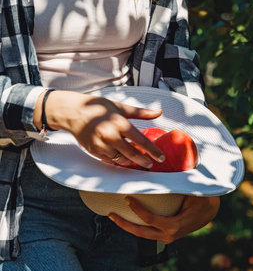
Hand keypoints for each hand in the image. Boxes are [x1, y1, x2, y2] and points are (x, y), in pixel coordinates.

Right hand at [33, 90, 164, 167]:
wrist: (74, 112)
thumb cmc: (98, 108)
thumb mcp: (120, 107)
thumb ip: (140, 112)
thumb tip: (158, 113)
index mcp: (119, 123)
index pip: (141, 141)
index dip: (153, 151)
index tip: (160, 157)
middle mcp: (111, 135)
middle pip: (132, 154)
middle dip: (144, 161)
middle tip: (151, 164)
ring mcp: (101, 145)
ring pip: (121, 160)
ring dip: (131, 162)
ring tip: (138, 161)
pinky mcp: (94, 151)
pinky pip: (110, 161)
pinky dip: (118, 161)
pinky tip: (124, 160)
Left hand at [108, 195, 219, 243]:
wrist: (210, 210)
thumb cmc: (201, 198)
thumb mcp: (191, 191)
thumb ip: (178, 184)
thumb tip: (165, 170)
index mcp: (174, 226)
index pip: (150, 219)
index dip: (137, 210)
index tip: (127, 198)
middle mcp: (168, 235)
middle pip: (140, 233)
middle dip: (123, 224)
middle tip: (110, 214)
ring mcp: (167, 237)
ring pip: (143, 234)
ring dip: (128, 226)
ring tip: (114, 215)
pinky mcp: (166, 235)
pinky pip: (148, 231)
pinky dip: (137, 224)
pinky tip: (127, 216)